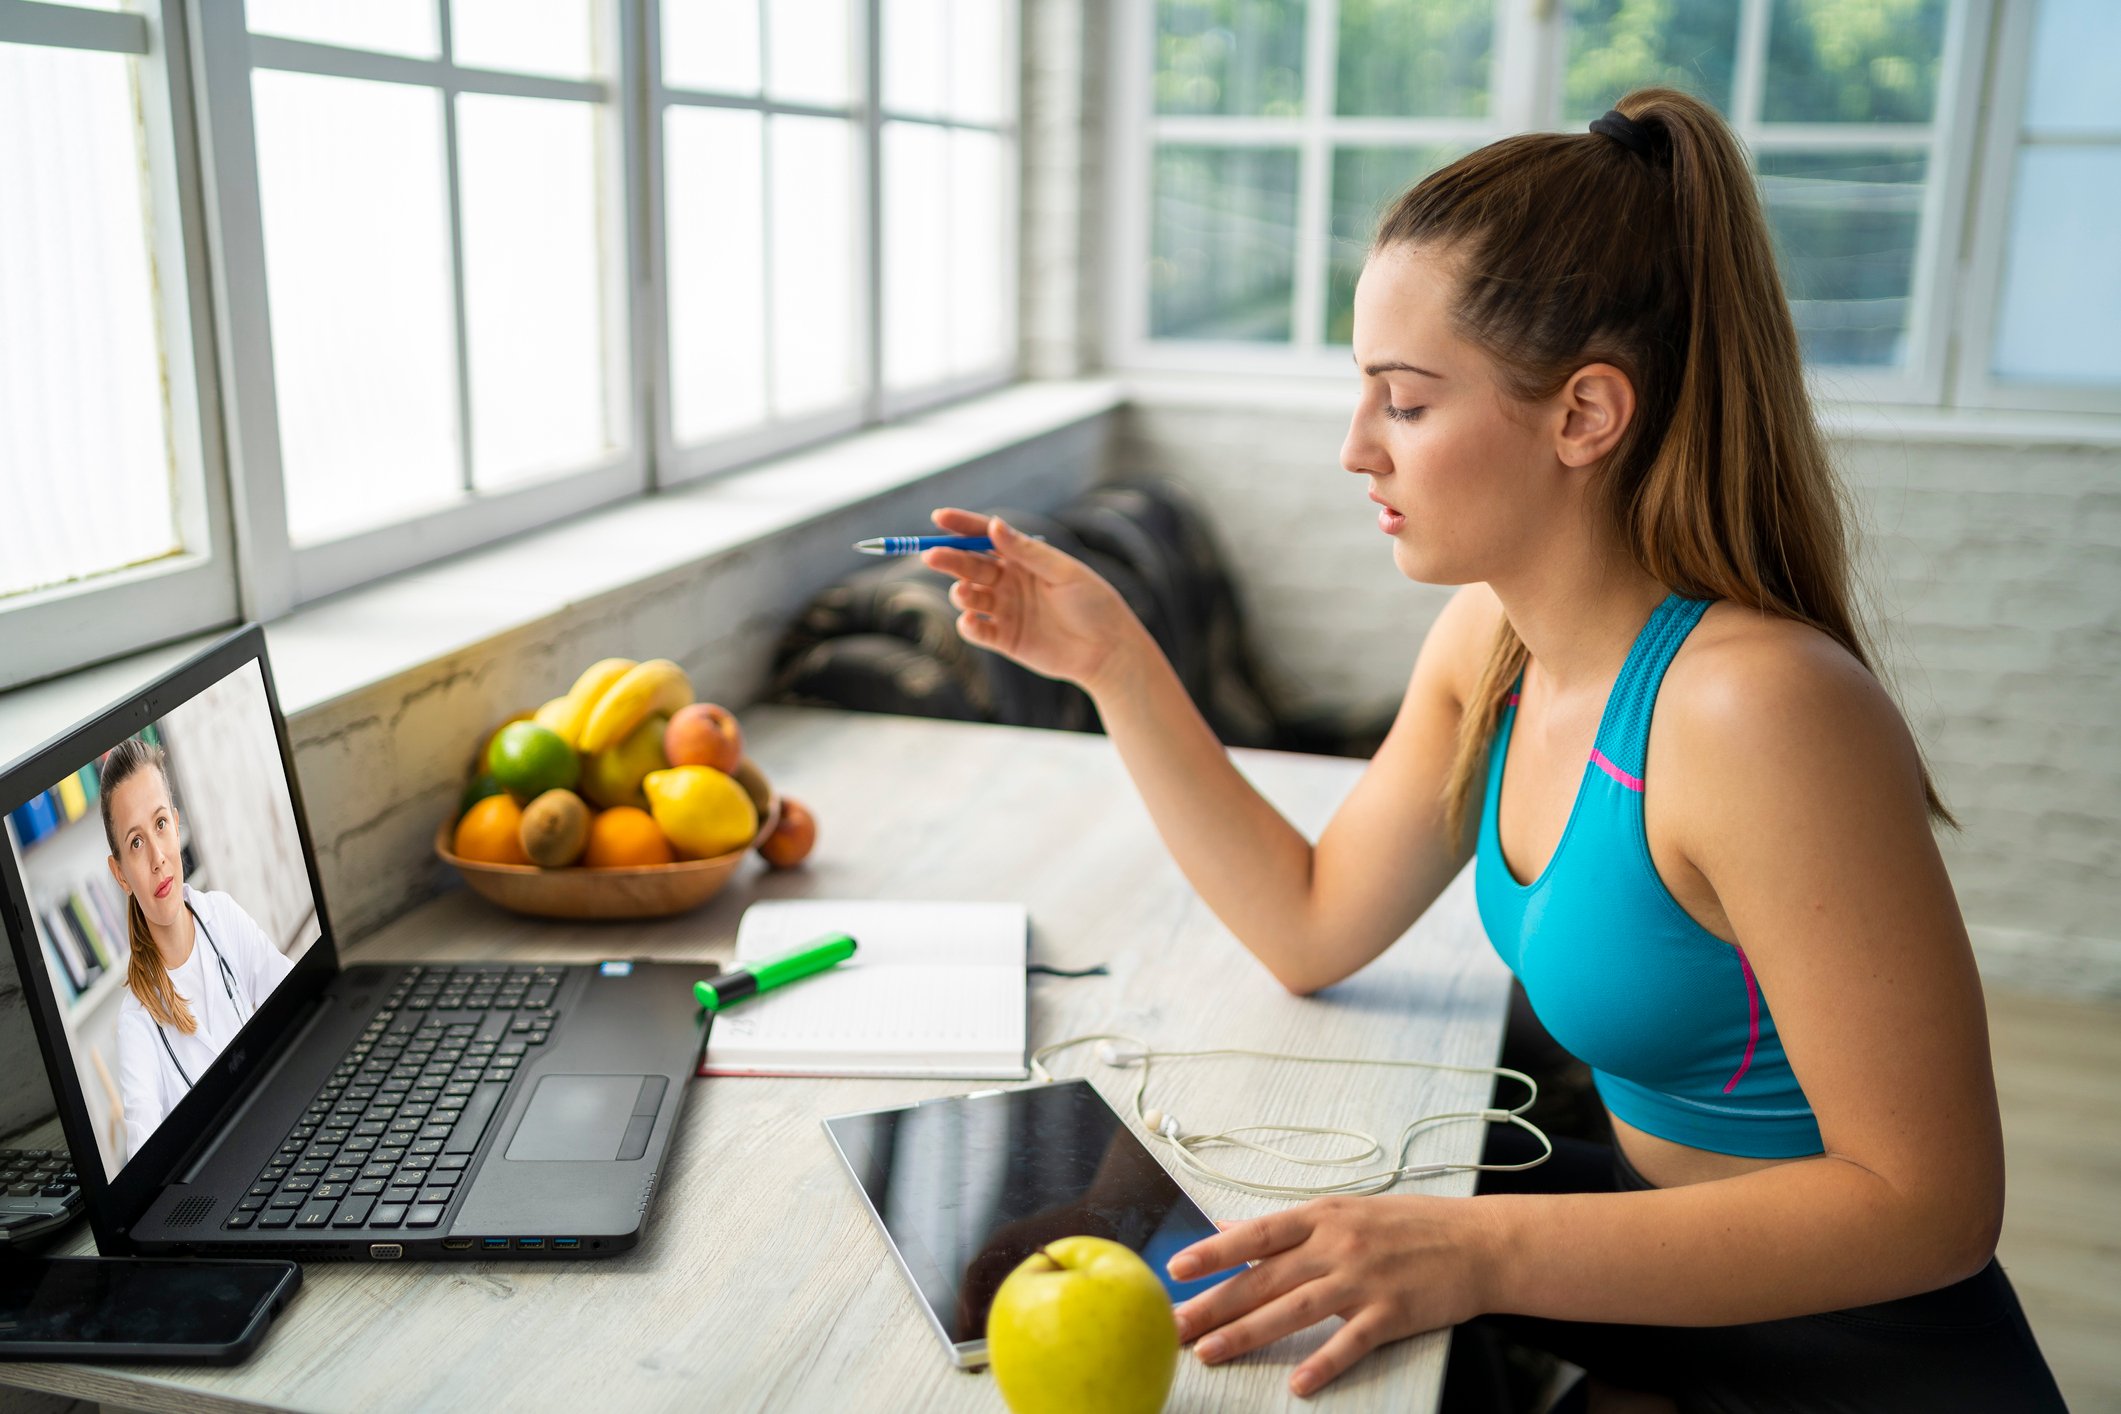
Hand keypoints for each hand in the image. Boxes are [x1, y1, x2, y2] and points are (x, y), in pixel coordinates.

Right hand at [921, 508, 1147, 693]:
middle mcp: (1009, 581)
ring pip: (969, 597)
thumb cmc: (1093, 604)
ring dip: (960, 593)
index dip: (961, 526)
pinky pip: (976, 630)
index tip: (938, 517)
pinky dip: (969, 625)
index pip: (985, 536)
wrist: (1108, 650)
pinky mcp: (1004, 639)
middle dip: (949, 559)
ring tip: (964, 593)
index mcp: (1023, 558)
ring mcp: (1005, 610)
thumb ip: (1027, 551)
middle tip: (931, 556)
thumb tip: (994, 525)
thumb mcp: (1063, 572)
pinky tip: (971, 621)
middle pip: (970, 565)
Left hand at [1166, 1195, 1494, 1397]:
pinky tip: (1297, 1385)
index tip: (1175, 1269)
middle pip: (1264, 1278)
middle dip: (1214, 1304)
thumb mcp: (1345, 1209)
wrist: (1478, 1242)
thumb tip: (1229, 1225)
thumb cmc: (1409, 1225)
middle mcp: (1338, 1245)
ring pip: (1294, 1310)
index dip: (1214, 1251)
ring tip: (1210, 1354)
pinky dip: (1324, 1364)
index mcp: (1323, 1215)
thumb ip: (1287, 1225)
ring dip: (1248, 1334)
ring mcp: (1364, 1280)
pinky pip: (1350, 1343)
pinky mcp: (1392, 1314)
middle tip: (1174, 1326)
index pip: (1256, 1234)